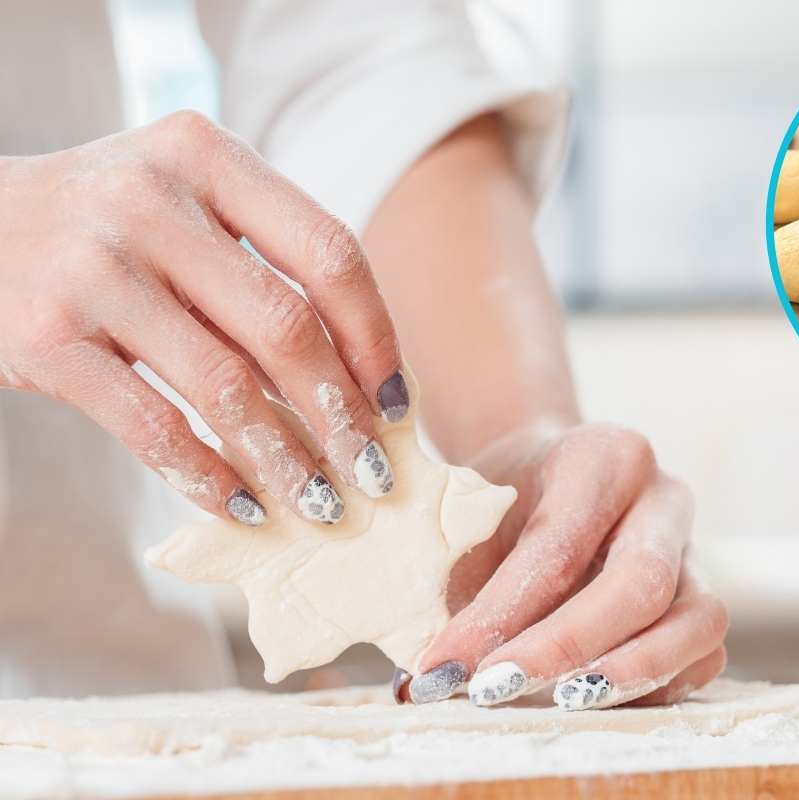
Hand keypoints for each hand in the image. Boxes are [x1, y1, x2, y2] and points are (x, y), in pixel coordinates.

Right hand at [0, 112, 409, 526]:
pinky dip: (207, 474)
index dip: (376, 337)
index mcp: (207, 158)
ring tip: (320, 502)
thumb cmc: (106, 229)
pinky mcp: (43, 337)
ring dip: (285, 459)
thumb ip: (263, 266)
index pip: (328, 252)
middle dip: (343, 415)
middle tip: (372, 472)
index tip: (397, 402)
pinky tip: (242, 504)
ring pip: (225, 386)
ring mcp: (92, 268)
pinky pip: (152, 424)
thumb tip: (361, 386)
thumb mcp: (184, 206)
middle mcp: (150, 200)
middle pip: (287, 326)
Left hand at [399, 423, 728, 709]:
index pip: (559, 545)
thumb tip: (418, 680)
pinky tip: (592, 701)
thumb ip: (447, 583)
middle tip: (496, 690)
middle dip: (567, 647)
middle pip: (641, 582)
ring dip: (631, 674)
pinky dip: (656, 687)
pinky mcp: (702, 599)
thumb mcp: (468, 518)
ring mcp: (696, 551)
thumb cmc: (501, 500)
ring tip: (561, 705)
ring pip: (698, 621)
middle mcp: (664, 498)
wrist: (548, 475)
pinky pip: (704, 655)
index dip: (501, 613)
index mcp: (604, 457)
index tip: (443, 667)